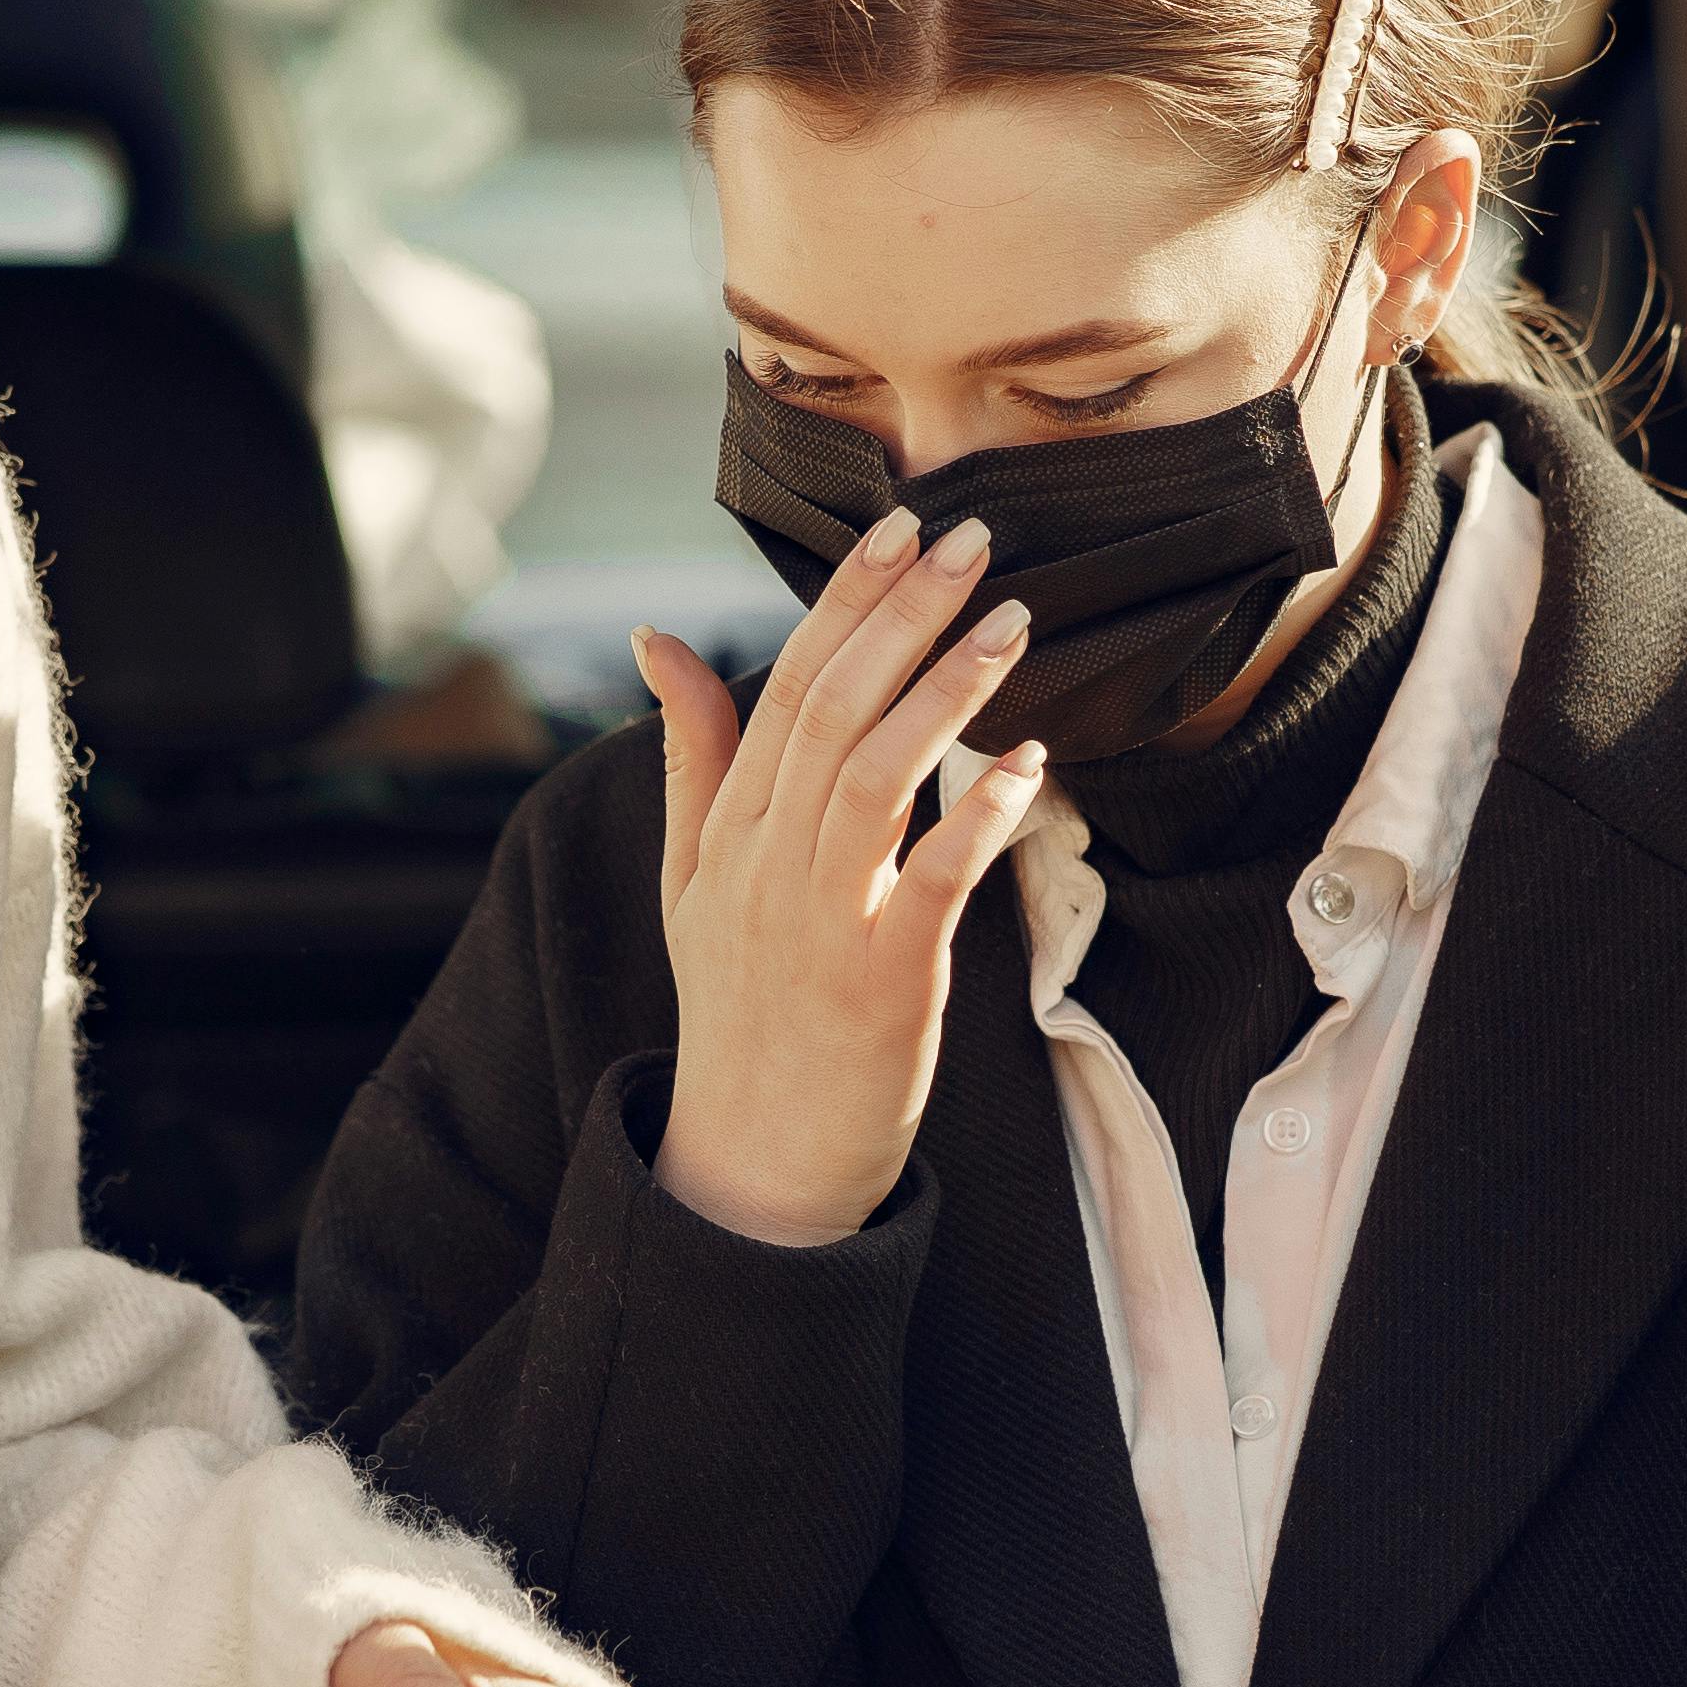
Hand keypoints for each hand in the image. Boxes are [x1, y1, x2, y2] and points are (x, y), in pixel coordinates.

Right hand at [637, 507, 1046, 1248]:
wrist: (755, 1159)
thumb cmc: (737, 1010)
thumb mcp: (689, 878)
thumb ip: (691, 755)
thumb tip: (658, 638)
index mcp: (731, 830)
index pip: (786, 685)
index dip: (847, 600)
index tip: (902, 527)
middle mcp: (769, 865)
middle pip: (832, 711)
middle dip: (904, 614)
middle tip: (975, 539)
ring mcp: (823, 924)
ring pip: (877, 778)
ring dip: (948, 692)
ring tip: (1012, 622)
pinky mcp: (884, 985)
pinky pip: (932, 886)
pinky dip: (978, 819)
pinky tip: (1028, 764)